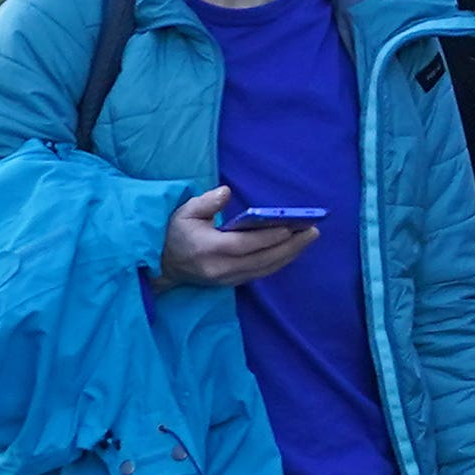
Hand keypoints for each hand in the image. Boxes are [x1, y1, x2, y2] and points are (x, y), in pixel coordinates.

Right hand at [158, 186, 319, 291]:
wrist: (161, 265)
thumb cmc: (173, 233)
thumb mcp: (184, 212)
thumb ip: (206, 201)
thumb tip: (226, 191)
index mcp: (210, 249)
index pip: (247, 244)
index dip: (271, 237)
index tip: (292, 227)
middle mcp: (221, 268)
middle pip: (263, 260)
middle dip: (291, 246)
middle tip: (313, 232)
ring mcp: (227, 279)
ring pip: (265, 269)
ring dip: (289, 255)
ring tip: (308, 239)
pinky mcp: (231, 283)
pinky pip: (260, 273)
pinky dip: (278, 262)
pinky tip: (292, 251)